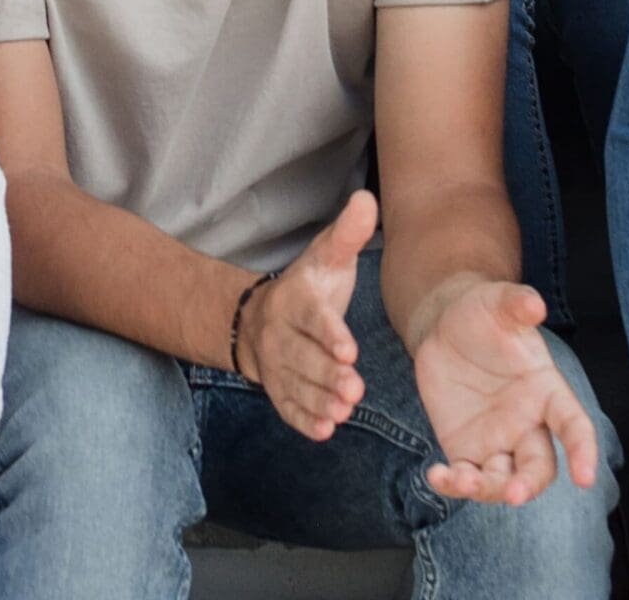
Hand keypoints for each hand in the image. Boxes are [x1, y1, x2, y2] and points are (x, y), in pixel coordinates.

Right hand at [243, 190, 375, 439]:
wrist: (262, 317)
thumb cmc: (310, 286)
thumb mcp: (328, 255)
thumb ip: (349, 233)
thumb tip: (366, 199)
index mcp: (294, 298)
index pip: (311, 317)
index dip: (329, 333)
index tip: (350, 348)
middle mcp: (279, 333)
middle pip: (303, 357)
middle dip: (328, 374)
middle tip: (354, 390)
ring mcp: (275, 365)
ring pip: (296, 385)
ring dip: (319, 400)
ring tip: (343, 412)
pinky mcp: (277, 391)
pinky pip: (287, 408)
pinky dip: (304, 420)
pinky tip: (325, 431)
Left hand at [413, 276, 599, 505]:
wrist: (445, 325)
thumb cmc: (482, 312)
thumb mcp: (498, 301)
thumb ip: (516, 304)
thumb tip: (534, 303)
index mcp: (546, 390)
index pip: (573, 425)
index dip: (582, 451)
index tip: (585, 478)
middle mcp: (528, 423)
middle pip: (539, 466)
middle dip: (530, 483)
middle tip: (515, 493)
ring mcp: (497, 441)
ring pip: (502, 480)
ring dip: (489, 490)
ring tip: (464, 482)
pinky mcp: (466, 450)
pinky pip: (465, 478)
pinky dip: (453, 484)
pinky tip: (436, 476)